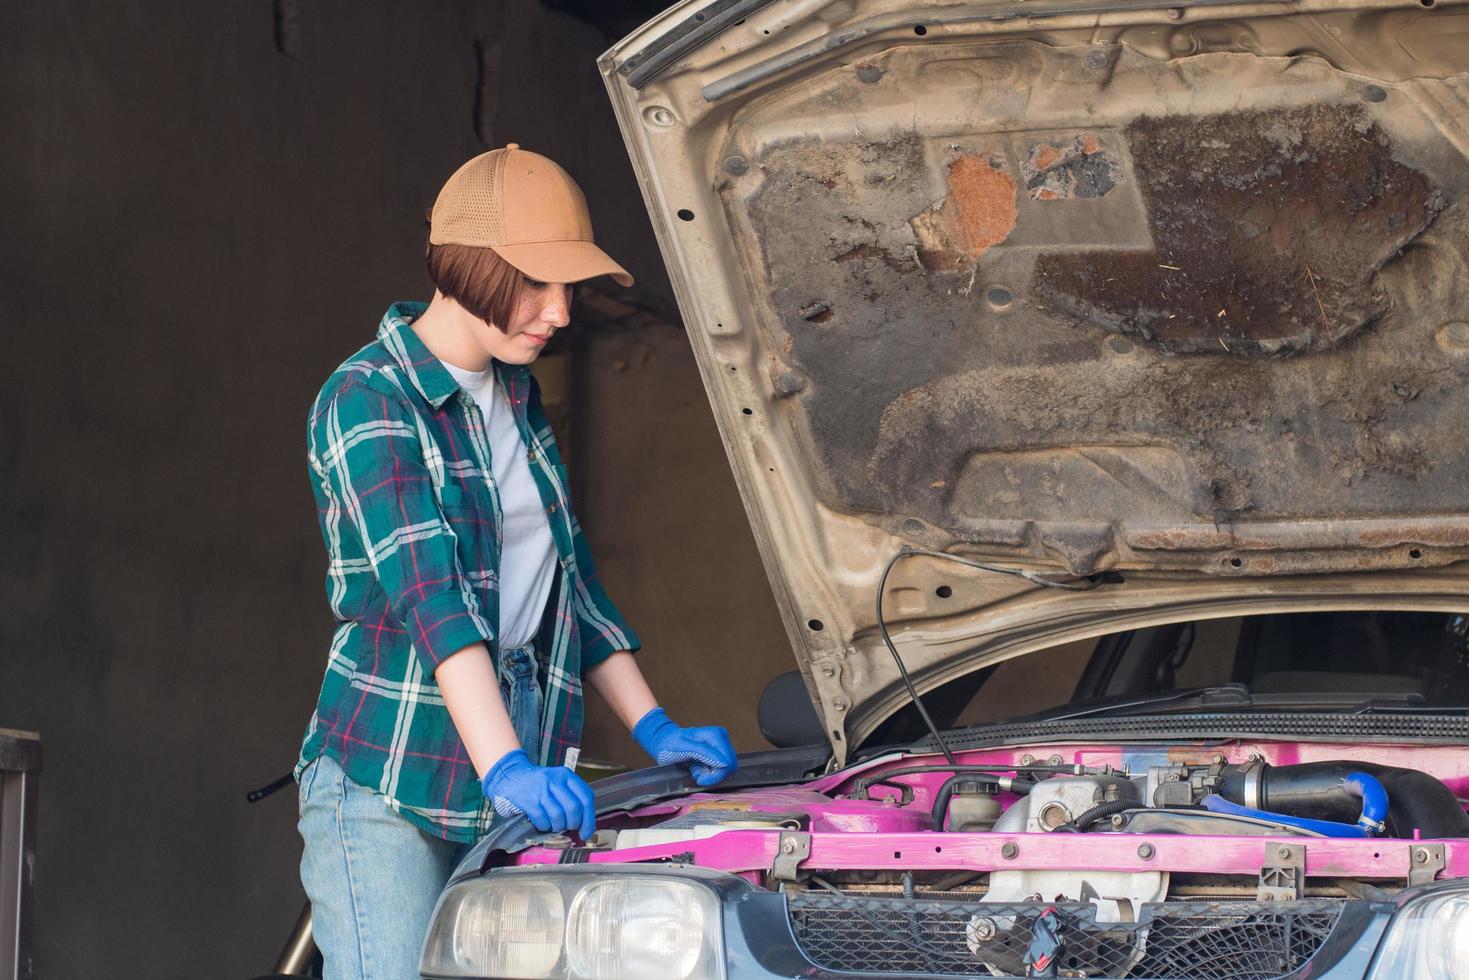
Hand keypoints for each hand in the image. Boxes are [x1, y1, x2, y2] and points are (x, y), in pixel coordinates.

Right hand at [480, 749, 596, 838]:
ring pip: (559, 816)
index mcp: (567, 775)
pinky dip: (545, 826)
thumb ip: (572, 796)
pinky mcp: (528, 800)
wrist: (511, 776)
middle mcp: (555, 780)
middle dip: (574, 824)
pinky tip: (543, 823)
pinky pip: (543, 820)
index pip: (586, 798)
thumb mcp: (558, 781)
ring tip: (555, 825)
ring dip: (558, 827)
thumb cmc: (539, 784)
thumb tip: (586, 823)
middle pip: (574, 809)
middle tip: (569, 828)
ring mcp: (541, 790)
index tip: (587, 832)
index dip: (589, 819)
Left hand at [632, 707, 737, 785]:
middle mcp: (721, 737)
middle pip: (730, 766)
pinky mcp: (719, 750)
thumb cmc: (670, 743)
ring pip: (727, 768)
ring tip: (695, 770)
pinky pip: (722, 767)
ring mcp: (721, 743)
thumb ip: (705, 753)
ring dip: (711, 774)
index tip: (699, 779)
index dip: (716, 776)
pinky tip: (698, 768)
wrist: (664, 739)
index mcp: (715, 735)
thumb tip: (724, 763)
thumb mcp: (683, 748)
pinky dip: (710, 772)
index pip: (727, 762)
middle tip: (696, 775)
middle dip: (714, 775)